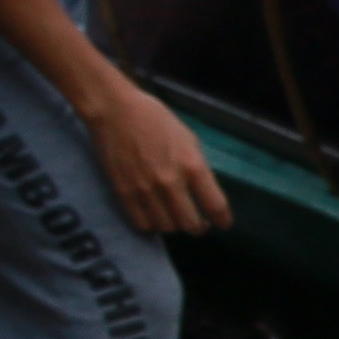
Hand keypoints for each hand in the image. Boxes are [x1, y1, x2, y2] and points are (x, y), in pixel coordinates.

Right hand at [84, 83, 226, 236]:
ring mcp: (145, 190)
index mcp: (192, 166)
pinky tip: (155, 216)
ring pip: (167, 227)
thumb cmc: (157, 120)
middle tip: (198, 223)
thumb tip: (203, 194)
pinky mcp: (123, 193)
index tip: (223, 224)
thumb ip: (198, 169)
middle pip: (190, 224)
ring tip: (175, 217)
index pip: (215, 205)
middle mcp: (170, 182)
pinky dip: (152, 225)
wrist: (116, 111)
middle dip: (198, 227)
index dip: (223, 220)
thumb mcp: (189, 141)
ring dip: (174, 225)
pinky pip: (142, 224)